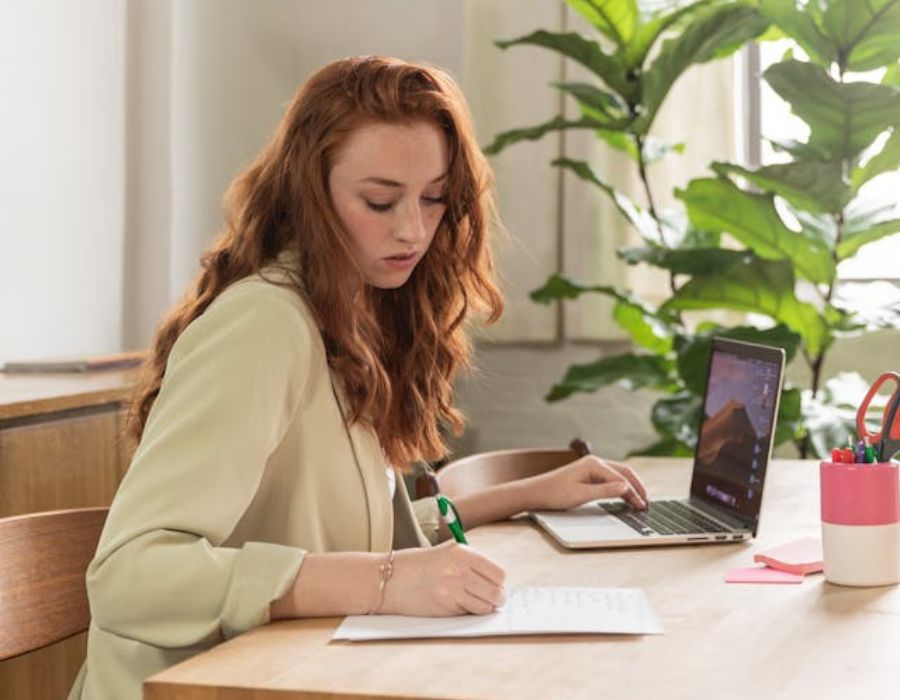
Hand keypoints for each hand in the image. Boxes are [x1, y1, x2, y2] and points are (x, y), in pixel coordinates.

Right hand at [378, 541, 505, 616]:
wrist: (386, 579)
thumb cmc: (415, 565)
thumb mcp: (444, 552)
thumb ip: (469, 562)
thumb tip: (495, 580)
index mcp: (461, 552)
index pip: (498, 573)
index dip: (498, 582)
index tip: (494, 585)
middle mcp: (459, 570)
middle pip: (496, 592)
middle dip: (496, 598)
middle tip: (491, 599)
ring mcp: (452, 591)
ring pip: (486, 607)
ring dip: (483, 608)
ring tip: (473, 602)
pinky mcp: (444, 608)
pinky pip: (468, 614)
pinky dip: (467, 613)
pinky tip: (456, 605)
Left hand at [522, 455, 647, 511]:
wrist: (535, 492)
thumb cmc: (554, 494)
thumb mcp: (581, 495)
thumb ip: (604, 491)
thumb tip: (625, 487)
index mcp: (593, 464)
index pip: (621, 479)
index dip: (633, 493)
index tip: (642, 506)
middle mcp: (594, 462)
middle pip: (623, 472)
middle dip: (636, 487)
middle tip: (646, 503)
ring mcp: (590, 467)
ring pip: (617, 475)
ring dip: (629, 487)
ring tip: (639, 501)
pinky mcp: (587, 473)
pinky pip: (609, 478)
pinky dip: (619, 487)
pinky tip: (624, 496)